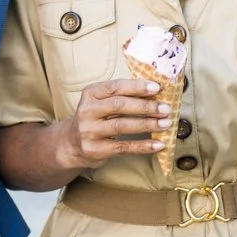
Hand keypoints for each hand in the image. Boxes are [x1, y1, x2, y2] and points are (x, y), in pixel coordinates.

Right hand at [57, 79, 171, 170]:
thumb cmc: (95, 118)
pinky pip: (123, 147)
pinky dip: (143, 146)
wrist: (71, 143)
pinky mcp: (95, 150)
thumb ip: (122, 96)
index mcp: (90, 93)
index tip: (156, 88)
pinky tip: (158, 144)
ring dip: (147, 124)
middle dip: (145, 106)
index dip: (136, 87)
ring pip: (122, 126)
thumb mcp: (101, 102)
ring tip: (165, 124)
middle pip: (119, 106)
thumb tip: (155, 92)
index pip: (115, 87)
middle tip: (165, 108)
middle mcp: (87, 111)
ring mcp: (89, 131)